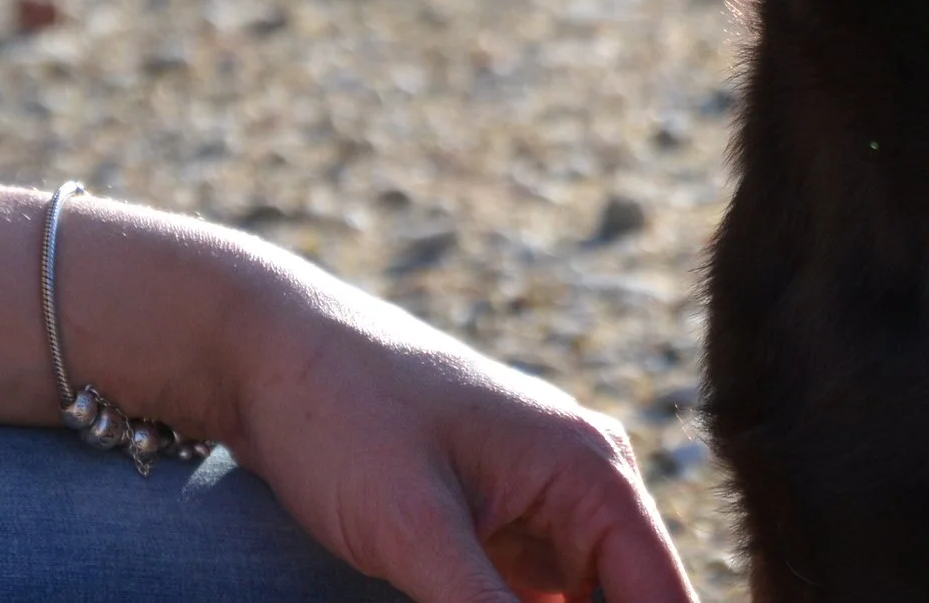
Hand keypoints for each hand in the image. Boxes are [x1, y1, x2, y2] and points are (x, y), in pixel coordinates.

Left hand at [217, 261, 698, 602]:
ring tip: (453, 600)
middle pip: (628, 602)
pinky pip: (534, 599)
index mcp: (592, 469)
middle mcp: (584, 482)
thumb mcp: (414, 531)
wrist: (266, 351)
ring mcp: (542, 503)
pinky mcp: (497, 524)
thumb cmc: (341, 415)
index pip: (662, 600)